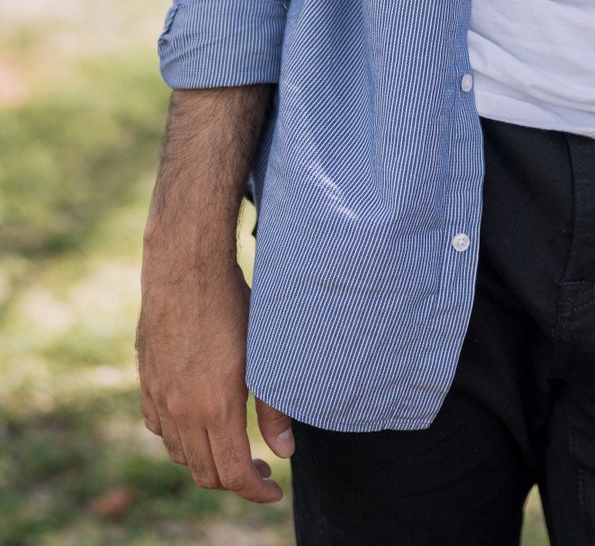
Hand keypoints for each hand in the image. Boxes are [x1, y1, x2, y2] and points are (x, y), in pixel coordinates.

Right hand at [136, 237, 293, 503]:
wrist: (186, 266)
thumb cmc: (234, 303)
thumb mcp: (264, 352)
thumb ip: (274, 407)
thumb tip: (285, 451)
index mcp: (215, 407)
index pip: (233, 474)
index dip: (255, 490)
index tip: (274, 487)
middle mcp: (182, 410)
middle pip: (205, 472)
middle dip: (235, 479)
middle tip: (260, 466)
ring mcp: (159, 397)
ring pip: (180, 453)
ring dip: (207, 459)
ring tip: (233, 443)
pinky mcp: (146, 381)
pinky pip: (160, 427)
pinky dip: (181, 437)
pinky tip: (199, 419)